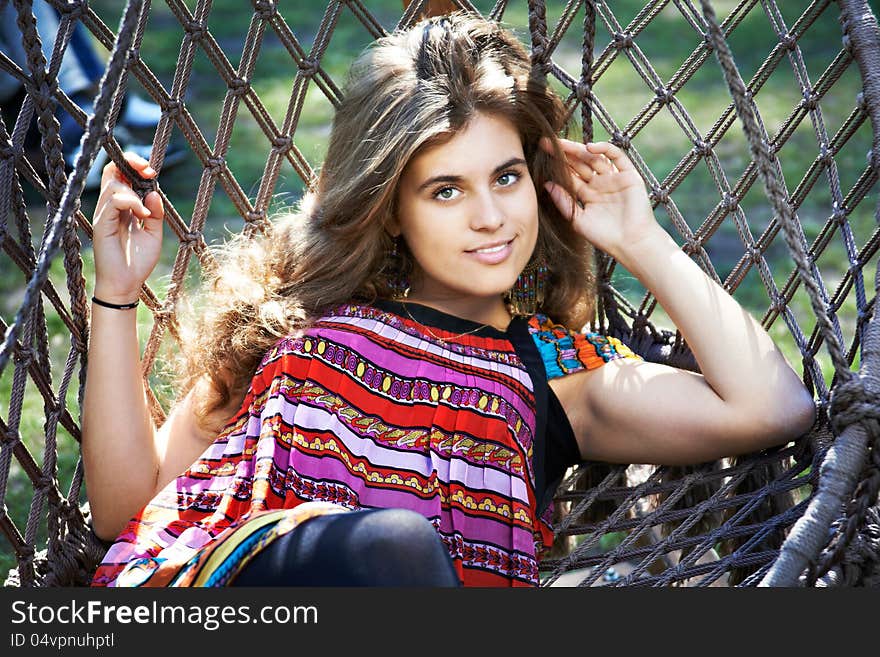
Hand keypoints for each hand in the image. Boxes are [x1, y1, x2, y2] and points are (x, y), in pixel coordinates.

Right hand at [91, 152, 163, 303]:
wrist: (127, 284)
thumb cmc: (138, 261)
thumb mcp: (154, 234)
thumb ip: (156, 213)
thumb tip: (154, 192)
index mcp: (123, 207)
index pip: (122, 175)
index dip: (134, 166)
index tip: (151, 171)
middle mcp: (111, 207)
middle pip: (112, 171)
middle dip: (131, 164)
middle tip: (149, 171)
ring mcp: (104, 214)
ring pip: (113, 185)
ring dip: (135, 192)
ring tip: (146, 213)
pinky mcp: (102, 224)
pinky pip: (113, 202)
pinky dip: (131, 203)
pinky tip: (143, 215)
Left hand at [541, 138, 661, 260]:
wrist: (630, 243)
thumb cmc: (604, 237)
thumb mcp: (577, 219)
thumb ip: (563, 202)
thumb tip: (547, 185)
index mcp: (588, 194)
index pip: (570, 175)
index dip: (558, 164)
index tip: (543, 154)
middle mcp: (600, 184)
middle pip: (581, 163)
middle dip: (566, 153)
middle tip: (548, 143)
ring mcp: (614, 179)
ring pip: (595, 158)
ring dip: (580, 150)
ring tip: (564, 144)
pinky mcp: (629, 176)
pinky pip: (617, 157)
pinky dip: (605, 149)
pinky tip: (590, 147)